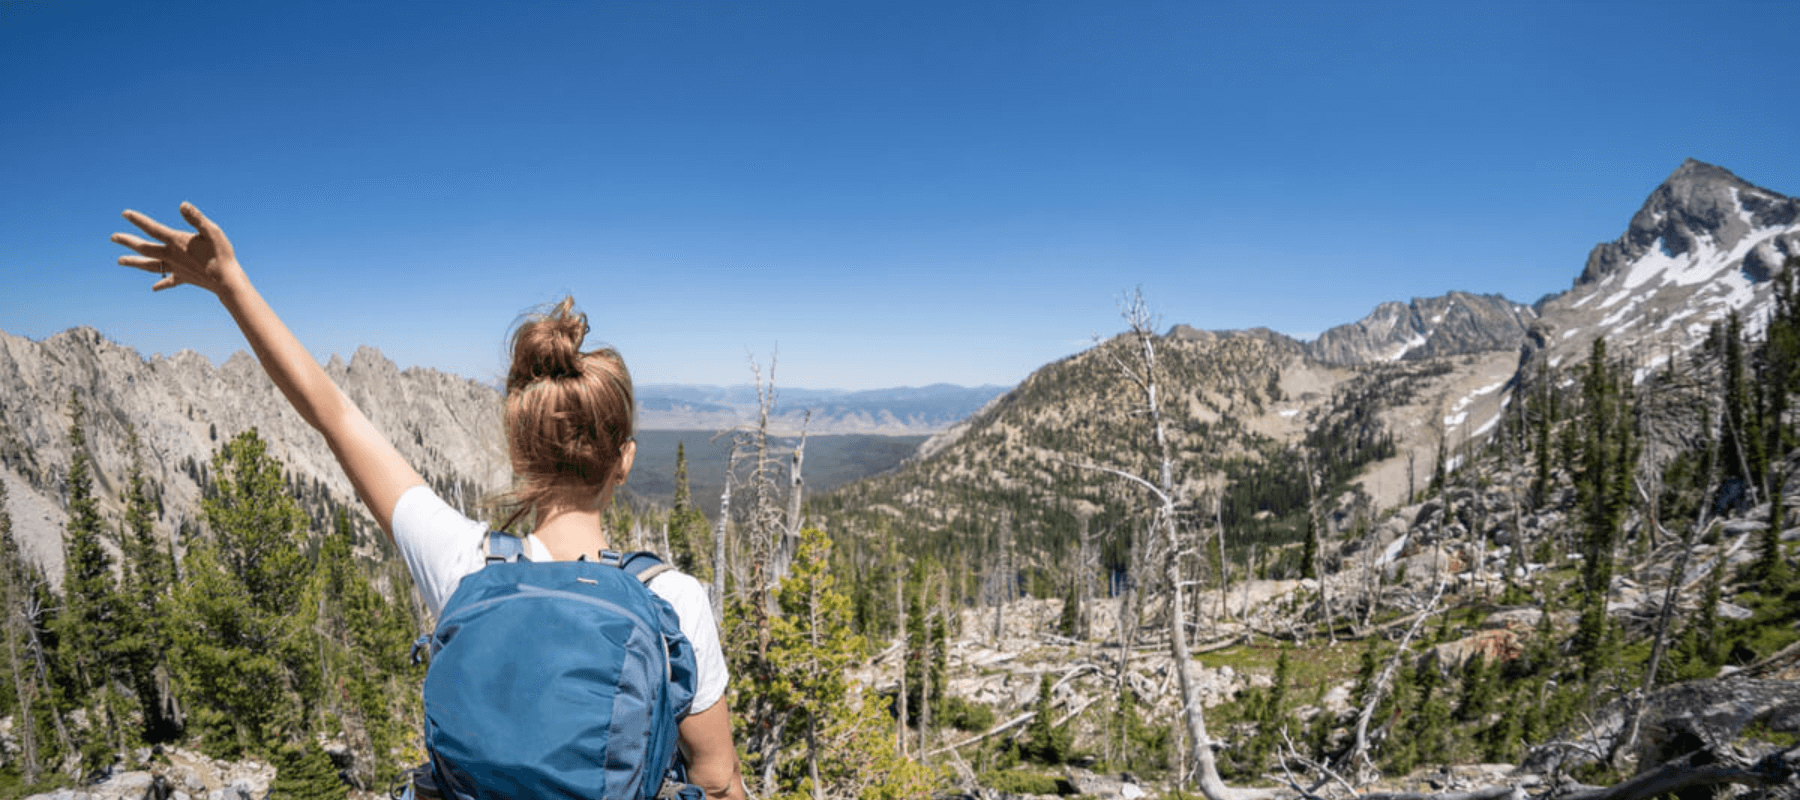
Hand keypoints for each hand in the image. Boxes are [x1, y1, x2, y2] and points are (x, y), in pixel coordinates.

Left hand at [111, 202, 238, 293]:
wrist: (227, 281)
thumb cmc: (222, 254)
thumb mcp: (212, 231)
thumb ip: (196, 218)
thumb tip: (182, 205)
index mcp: (176, 242)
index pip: (152, 228)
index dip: (138, 220)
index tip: (124, 214)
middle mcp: (172, 256)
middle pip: (144, 248)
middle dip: (127, 242)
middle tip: (113, 237)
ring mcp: (176, 268)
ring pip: (149, 265)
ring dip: (133, 262)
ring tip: (119, 261)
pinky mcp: (184, 278)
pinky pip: (169, 281)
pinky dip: (161, 284)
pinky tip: (154, 288)